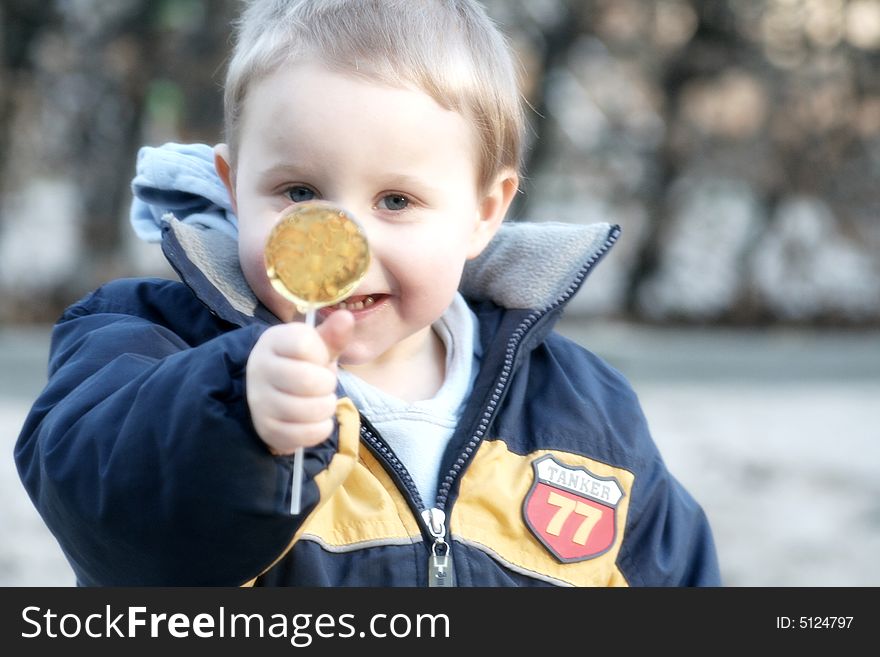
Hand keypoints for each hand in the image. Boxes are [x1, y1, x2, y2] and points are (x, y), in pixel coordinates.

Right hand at [246, 310, 354, 454]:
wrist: (272, 394)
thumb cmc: (300, 365)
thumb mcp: (316, 347)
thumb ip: (332, 335)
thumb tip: (346, 317)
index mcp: (273, 341)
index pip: (303, 344)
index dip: (321, 354)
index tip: (318, 358)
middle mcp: (260, 370)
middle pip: (308, 380)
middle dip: (327, 384)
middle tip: (323, 383)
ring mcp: (260, 402)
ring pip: (308, 409)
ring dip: (325, 407)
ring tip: (320, 401)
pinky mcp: (267, 429)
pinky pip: (305, 434)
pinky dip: (320, 428)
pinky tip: (316, 420)